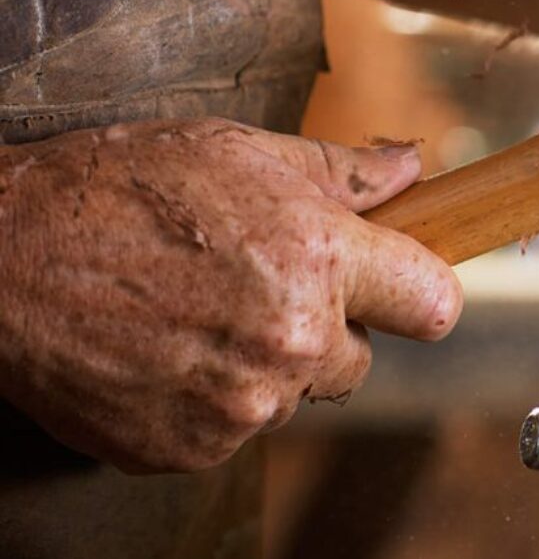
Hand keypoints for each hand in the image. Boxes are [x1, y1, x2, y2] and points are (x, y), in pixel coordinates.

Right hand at [0, 120, 461, 472]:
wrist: (4, 257)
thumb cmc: (117, 190)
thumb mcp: (239, 151)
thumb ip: (341, 171)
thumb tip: (411, 166)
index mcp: (319, 260)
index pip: (434, 306)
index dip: (417, 293)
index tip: (397, 287)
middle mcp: (290, 341)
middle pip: (359, 359)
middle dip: (325, 328)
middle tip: (258, 287)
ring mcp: (239, 404)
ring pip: (290, 396)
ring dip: (260, 366)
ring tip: (195, 312)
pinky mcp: (189, 448)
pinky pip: (231, 431)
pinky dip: (207, 400)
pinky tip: (164, 349)